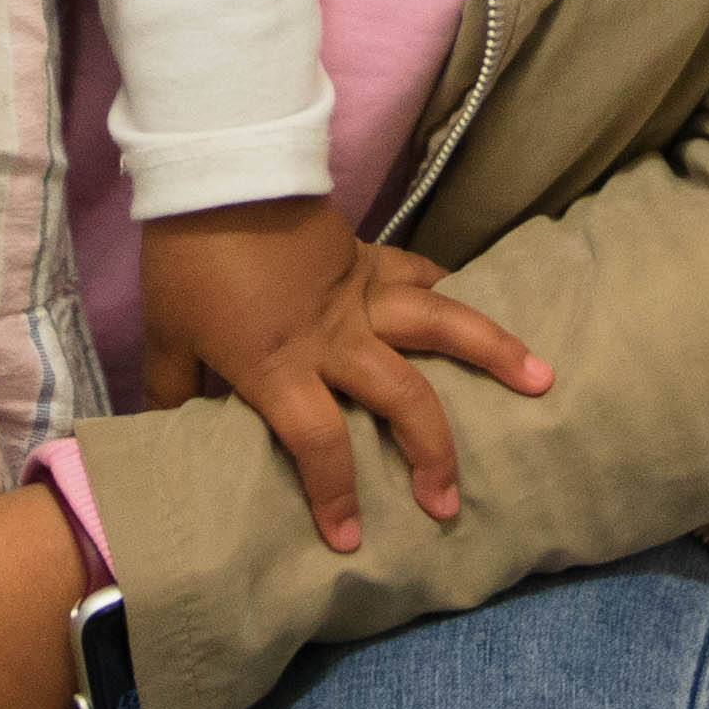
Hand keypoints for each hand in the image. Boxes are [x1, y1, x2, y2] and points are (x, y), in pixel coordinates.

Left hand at [137, 201, 550, 550]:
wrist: (214, 169)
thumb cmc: (187, 259)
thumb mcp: (167, 334)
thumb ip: (174, 388)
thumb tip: (168, 431)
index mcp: (278, 364)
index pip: (318, 443)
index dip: (334, 494)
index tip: (349, 539)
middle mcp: (334, 336)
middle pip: (401, 398)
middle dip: (431, 455)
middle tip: (447, 503)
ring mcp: (360, 293)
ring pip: (439, 326)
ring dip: (492, 353)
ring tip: (541, 380)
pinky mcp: (368, 257)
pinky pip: (422, 276)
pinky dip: (454, 291)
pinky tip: (484, 306)